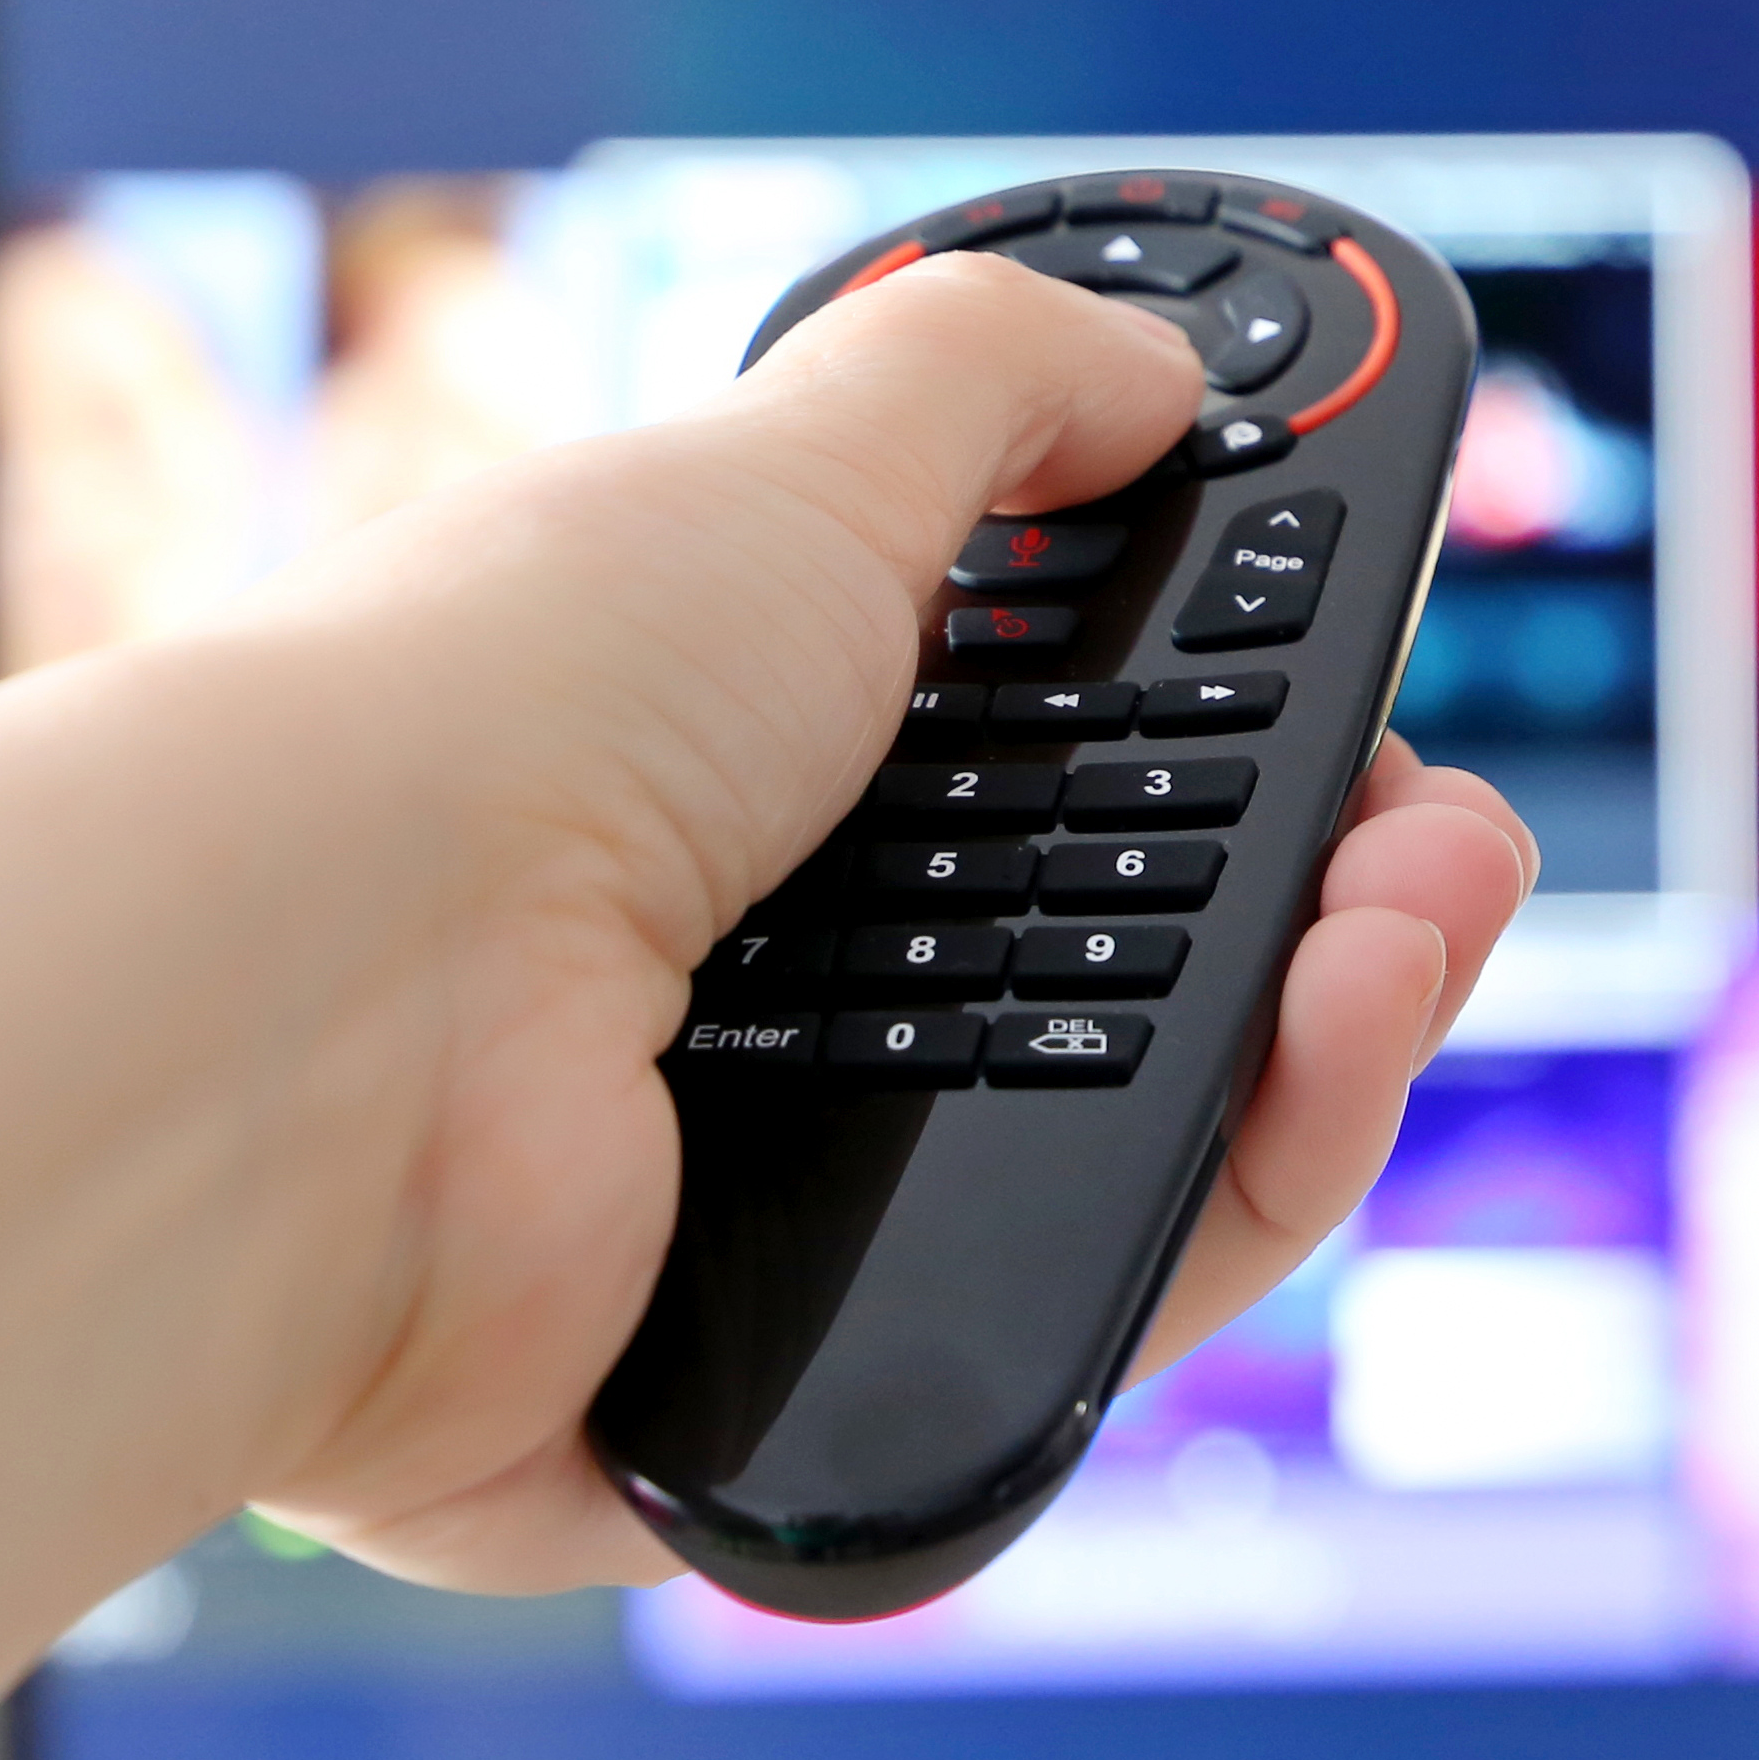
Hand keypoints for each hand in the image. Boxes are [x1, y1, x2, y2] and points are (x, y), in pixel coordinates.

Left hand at [226, 252, 1538, 1592]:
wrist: (325, 1018)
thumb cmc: (497, 718)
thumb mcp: (790, 455)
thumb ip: (993, 379)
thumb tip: (1147, 364)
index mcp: (751, 777)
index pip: (1070, 765)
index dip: (1249, 725)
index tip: (1373, 682)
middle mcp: (767, 991)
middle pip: (1157, 971)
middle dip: (1348, 883)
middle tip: (1433, 834)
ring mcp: (782, 1204)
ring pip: (1159, 1152)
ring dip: (1342, 1028)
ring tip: (1398, 931)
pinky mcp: (795, 1394)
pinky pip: (1090, 1323)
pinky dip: (1235, 1194)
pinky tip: (1310, 1065)